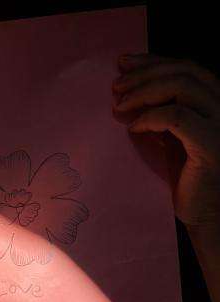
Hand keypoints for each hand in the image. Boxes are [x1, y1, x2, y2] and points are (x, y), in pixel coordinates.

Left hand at [111, 53, 219, 229]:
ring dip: (144, 91)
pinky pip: (177, 118)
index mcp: (216, 103)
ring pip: (183, 87)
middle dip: (145, 73)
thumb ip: (163, 115)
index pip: (187, 68)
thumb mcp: (175, 139)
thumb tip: (130, 93)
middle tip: (116, 86)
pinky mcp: (212, 146)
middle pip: (185, 71)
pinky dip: (150, 117)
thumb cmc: (188, 180)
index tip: (124, 64)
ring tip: (119, 105)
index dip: (154, 61)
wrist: (207, 216)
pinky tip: (134, 127)